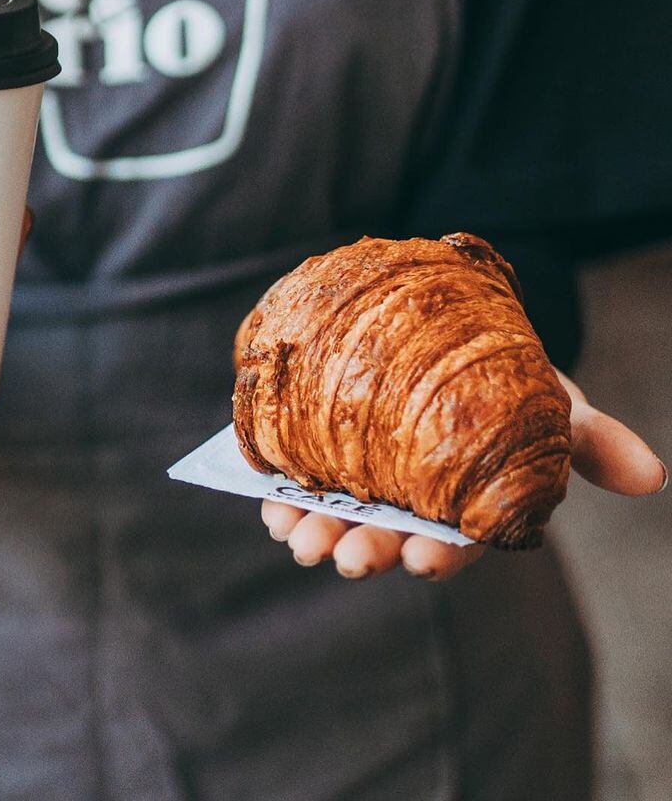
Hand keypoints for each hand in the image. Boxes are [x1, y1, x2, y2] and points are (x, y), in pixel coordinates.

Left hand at [261, 369, 666, 580]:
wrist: (448, 338)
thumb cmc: (507, 383)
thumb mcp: (553, 404)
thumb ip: (591, 440)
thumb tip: (653, 475)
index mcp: (462, 502)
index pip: (455, 539)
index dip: (441, 553)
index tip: (426, 561)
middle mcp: (408, 498)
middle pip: (386, 533)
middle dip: (367, 549)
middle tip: (346, 557)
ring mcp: (360, 477)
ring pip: (334, 514)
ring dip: (312, 530)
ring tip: (294, 536)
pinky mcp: (321, 448)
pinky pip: (295, 476)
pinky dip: (278, 491)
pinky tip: (265, 500)